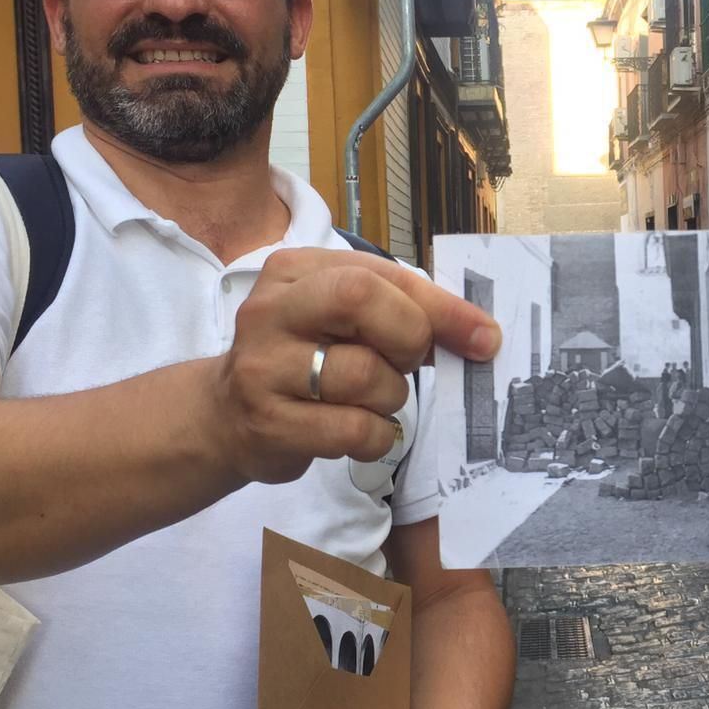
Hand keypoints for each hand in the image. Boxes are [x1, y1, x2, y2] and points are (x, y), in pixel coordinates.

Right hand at [208, 249, 499, 484]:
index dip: (441, 306)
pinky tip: (361, 433)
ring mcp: (264, 367)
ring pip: (366, 375)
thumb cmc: (302, 360)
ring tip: (370, 401)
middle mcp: (272, 310)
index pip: (380, 274)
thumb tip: (482, 334)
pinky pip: (355, 429)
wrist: (224, 417)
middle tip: (406, 364)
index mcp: (296, 271)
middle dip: (408, 339)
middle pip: (362, 302)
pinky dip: (377, 437)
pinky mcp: (269, 424)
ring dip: (390, 397)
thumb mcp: (340, 319)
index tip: (484, 336)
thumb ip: (401, 310)